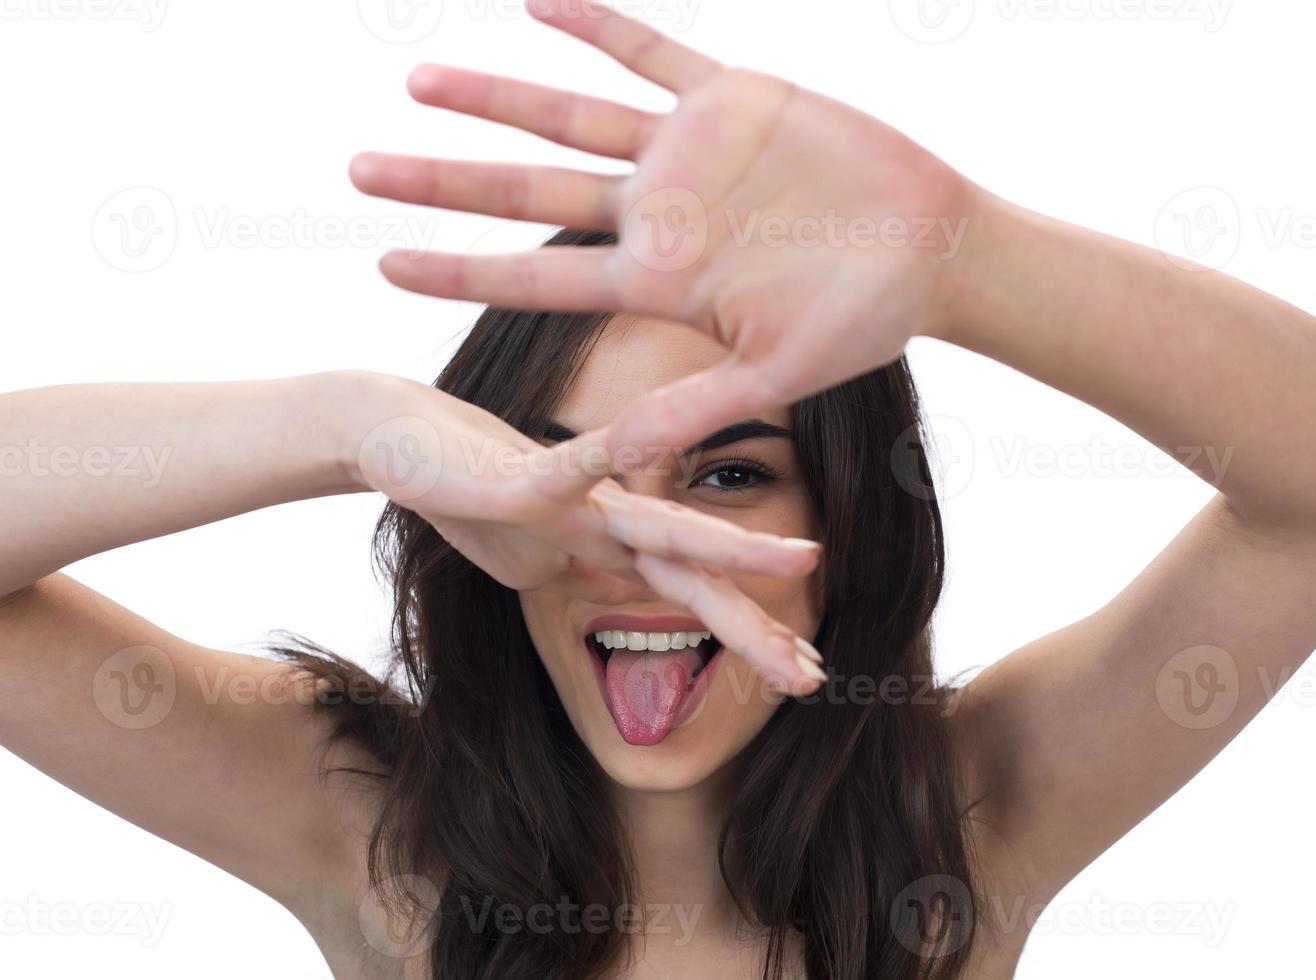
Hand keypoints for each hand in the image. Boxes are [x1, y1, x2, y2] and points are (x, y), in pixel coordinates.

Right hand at [343, 372, 825, 689]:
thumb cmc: (464, 492)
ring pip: (666, 526)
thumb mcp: (527, 561)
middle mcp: (608, 518)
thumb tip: (616, 594)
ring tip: (803, 561)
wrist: (397, 432)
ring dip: (732, 548)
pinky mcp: (531, 472)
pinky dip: (619, 457)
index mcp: (609, 545)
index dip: (748, 635)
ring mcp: (577, 495)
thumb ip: (580, 573)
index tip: (808, 672)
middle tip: (820, 677)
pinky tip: (661, 455)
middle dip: (756, 629)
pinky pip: (582, 461)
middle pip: (695, 579)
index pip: (691, 598)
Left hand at [349, 0, 971, 460]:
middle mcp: (656, 214)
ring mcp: (687, 154)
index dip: (459, 269)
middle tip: (357, 169)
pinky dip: (596, 24)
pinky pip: (651, 50)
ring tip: (418, 81)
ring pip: (571, 116)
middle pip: (527, 193)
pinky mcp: (732, 97)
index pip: (535, 276)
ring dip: (497, 97)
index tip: (383, 262)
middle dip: (444, 183)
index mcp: (657, 281)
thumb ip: (695, 407)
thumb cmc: (858, 321)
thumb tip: (617, 458)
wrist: (929, 249)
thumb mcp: (773, 372)